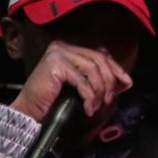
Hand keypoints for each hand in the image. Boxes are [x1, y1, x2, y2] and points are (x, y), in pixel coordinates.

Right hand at [9, 39, 133, 122]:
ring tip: (97, 106)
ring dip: (99, 90)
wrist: (30, 111)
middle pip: (99, 59)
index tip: (127, 83)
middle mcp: (63, 46)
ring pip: (93, 69)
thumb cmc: (54, 101)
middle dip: (110, 80)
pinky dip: (89, 96)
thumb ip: (99, 80)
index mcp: (70, 48)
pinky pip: (82, 80)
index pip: (100, 53)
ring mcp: (58, 53)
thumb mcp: (81, 87)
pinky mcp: (55, 64)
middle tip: (109, 99)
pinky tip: (88, 108)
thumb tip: (126, 81)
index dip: (116, 68)